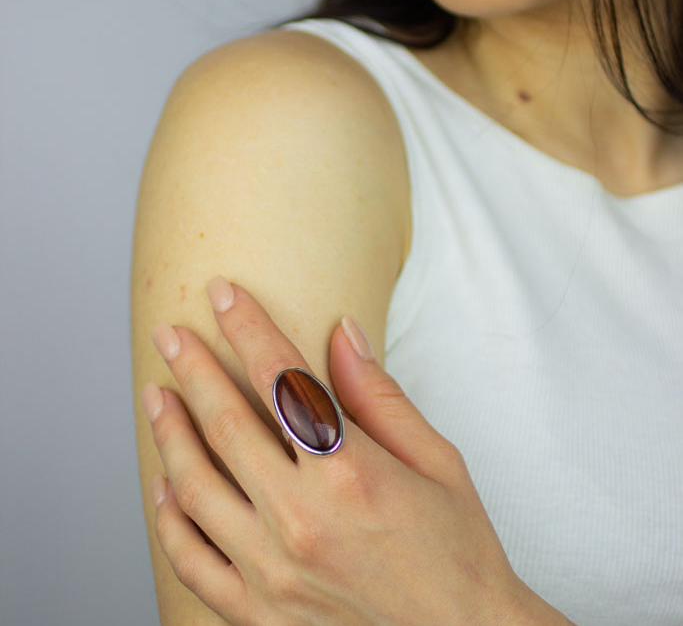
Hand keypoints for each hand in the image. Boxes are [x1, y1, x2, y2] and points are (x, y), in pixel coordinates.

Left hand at [143, 276, 546, 625]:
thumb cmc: (457, 549)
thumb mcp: (435, 460)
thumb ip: (379, 395)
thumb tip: (342, 334)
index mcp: (349, 473)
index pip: (281, 378)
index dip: (248, 328)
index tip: (224, 296)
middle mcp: (301, 519)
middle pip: (226, 422)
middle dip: (193, 367)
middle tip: (170, 335)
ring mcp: (271, 572)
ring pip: (195, 486)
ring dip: (170, 432)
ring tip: (157, 394)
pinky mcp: (259, 613)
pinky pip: (193, 560)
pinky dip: (170, 519)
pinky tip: (165, 486)